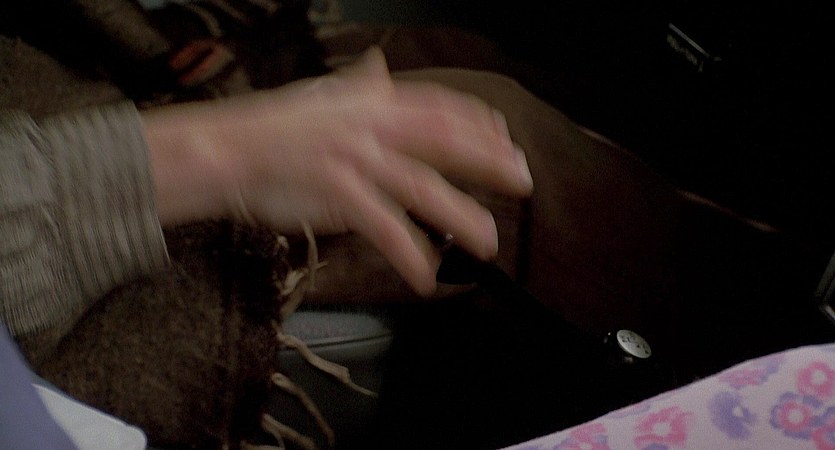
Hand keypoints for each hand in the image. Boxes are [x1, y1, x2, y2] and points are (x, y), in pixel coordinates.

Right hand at [143, 47, 532, 294]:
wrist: (222, 149)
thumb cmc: (268, 128)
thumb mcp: (319, 97)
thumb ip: (357, 87)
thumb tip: (379, 68)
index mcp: (370, 102)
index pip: (438, 106)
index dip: (478, 122)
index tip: (504, 137)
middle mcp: (370, 125)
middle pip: (445, 141)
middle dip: (491, 161)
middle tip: (523, 180)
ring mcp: (356, 158)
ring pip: (424, 189)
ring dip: (462, 218)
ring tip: (488, 242)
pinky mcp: (338, 193)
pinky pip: (385, 228)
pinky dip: (409, 254)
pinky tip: (426, 276)